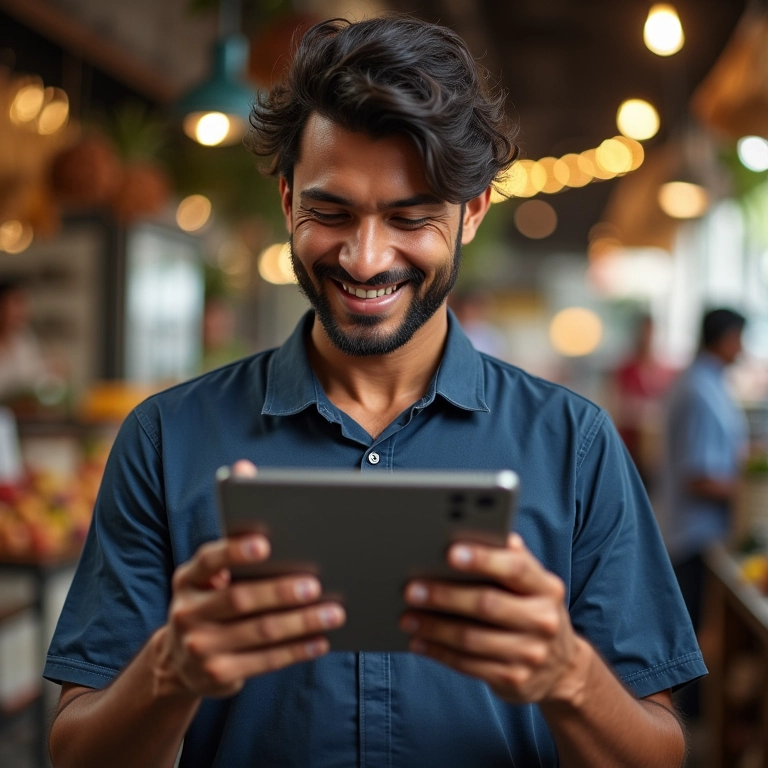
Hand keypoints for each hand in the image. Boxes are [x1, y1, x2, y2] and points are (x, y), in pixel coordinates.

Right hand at [155, 461, 345, 698]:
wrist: (181, 661)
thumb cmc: (212, 597)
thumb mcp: (212, 568)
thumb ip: (233, 528)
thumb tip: (243, 466)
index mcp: (188, 577)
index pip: (209, 559)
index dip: (235, 551)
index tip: (266, 543)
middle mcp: (188, 612)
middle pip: (239, 600)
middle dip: (280, 591)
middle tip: (316, 583)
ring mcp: (201, 648)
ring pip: (259, 633)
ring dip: (300, 622)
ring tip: (334, 611)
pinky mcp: (218, 675)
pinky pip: (265, 662)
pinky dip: (296, 650)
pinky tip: (322, 640)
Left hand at [401, 533, 585, 704]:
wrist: (560, 668)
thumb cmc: (530, 608)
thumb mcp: (530, 583)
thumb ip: (507, 558)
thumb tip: (472, 531)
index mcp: (546, 587)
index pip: (515, 568)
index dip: (483, 559)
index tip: (449, 552)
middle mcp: (543, 620)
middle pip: (487, 604)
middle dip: (445, 595)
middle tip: (410, 589)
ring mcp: (530, 654)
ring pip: (472, 639)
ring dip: (434, 628)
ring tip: (406, 617)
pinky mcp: (514, 680)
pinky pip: (468, 666)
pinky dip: (438, 652)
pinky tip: (418, 642)